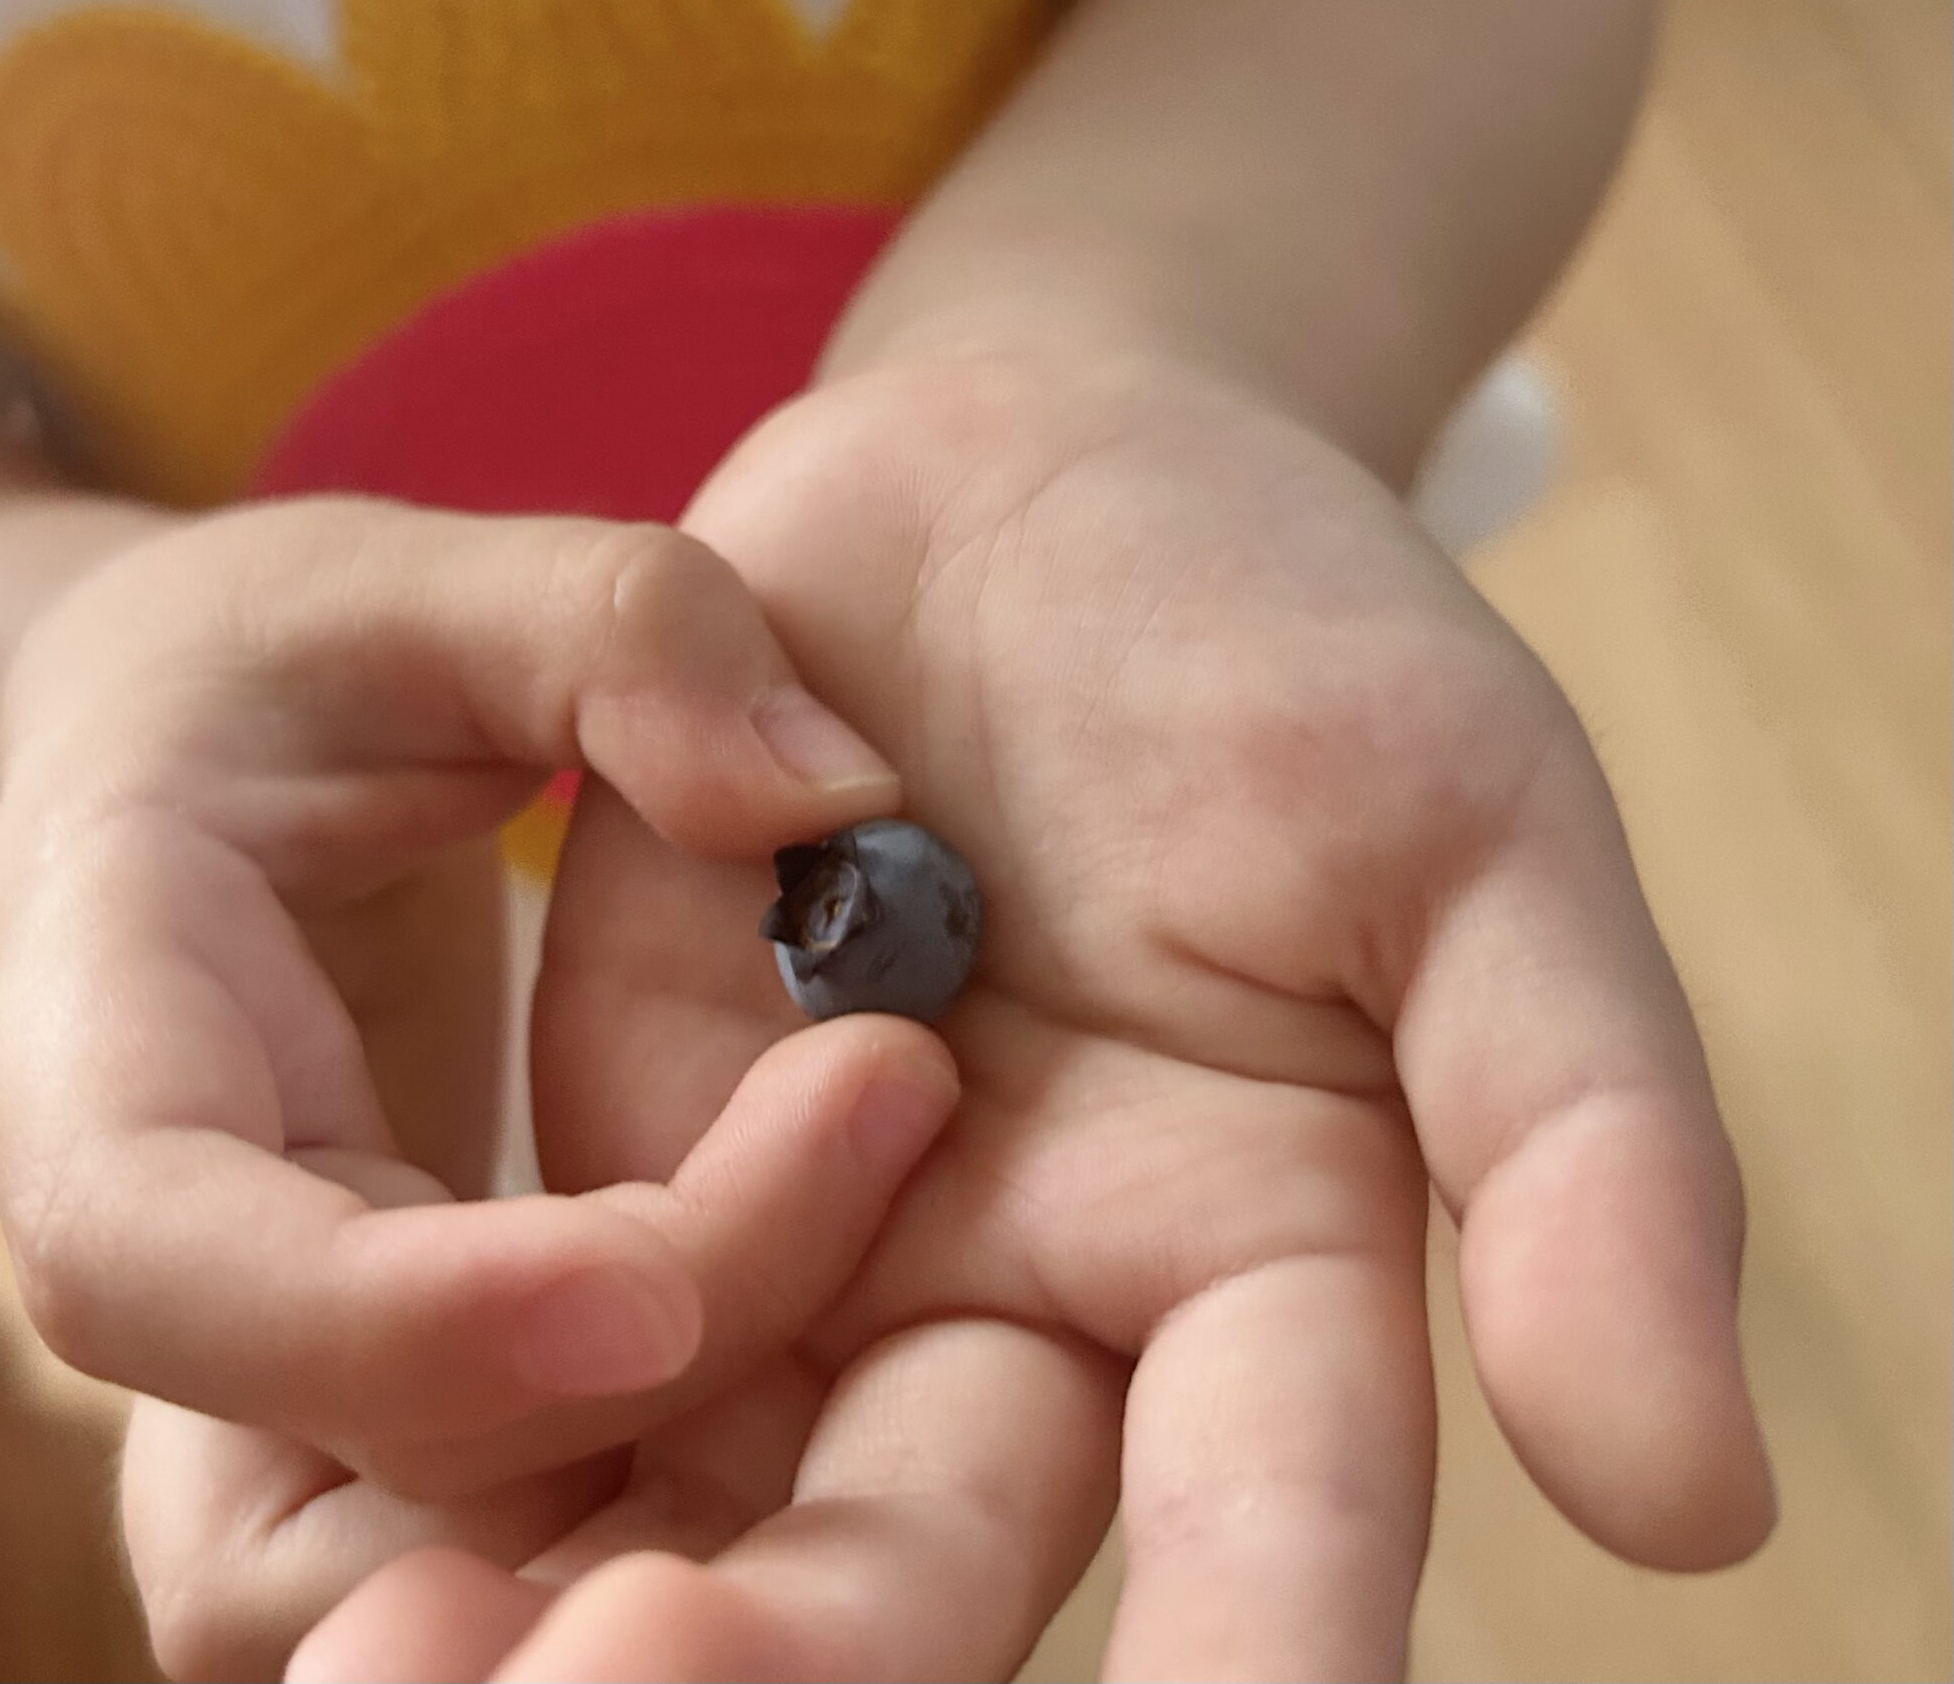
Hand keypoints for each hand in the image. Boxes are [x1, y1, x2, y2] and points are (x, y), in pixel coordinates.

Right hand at [0, 497, 964, 1672]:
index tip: (650, 1295)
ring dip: (697, 1528)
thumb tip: (837, 805)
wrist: (178, 777)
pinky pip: (542, 1552)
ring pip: (440, 1594)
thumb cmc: (278, 666)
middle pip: (353, 1474)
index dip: (402, 1318)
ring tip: (926, 1317)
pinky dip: (706, 1519)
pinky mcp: (394, 1420)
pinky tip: (877, 1360)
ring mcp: (267, 1383)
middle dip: (649, 1419)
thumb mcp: (420, 583)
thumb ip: (620, 634)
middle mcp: (165, 1281)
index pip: (165, 1260)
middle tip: (897, 1142)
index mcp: (101, 1052)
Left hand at [296, 357, 1776, 1680]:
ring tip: (420, 1666)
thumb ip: (1580, 1142)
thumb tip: (1698, 1511)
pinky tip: (359, 1550)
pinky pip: (543, 1352)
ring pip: (709, 1506)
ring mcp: (823, 1256)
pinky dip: (457, 1434)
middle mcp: (1035, 1317)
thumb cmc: (1282, 633)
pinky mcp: (645, 1167)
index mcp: (1267, 1270)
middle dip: (802, 1658)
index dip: (1247, 1647)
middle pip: (921, 1563)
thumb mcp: (1467, 831)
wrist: (1015, 490)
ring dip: (590, 1609)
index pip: (1274, 1521)